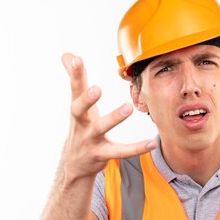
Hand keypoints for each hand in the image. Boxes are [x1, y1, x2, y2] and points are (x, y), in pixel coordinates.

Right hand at [59, 53, 156, 179]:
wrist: (74, 164)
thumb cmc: (81, 127)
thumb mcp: (77, 104)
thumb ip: (75, 79)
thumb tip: (68, 55)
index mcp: (76, 110)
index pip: (74, 89)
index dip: (74, 74)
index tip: (77, 60)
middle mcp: (80, 124)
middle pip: (78, 110)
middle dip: (87, 100)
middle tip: (97, 89)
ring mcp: (90, 140)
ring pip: (100, 129)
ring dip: (113, 118)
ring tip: (128, 107)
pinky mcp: (102, 155)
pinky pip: (120, 152)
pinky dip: (136, 148)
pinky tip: (151, 143)